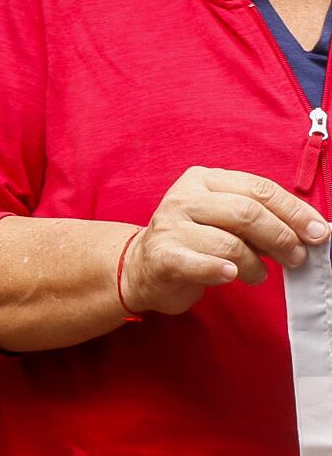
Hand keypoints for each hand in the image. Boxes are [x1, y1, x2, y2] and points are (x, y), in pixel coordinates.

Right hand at [120, 167, 327, 315]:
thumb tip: (310, 231)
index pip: (258, 189)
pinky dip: (223, 271)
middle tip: (296, 257)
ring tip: (258, 274)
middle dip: (281, 238)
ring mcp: (170, 226)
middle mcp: (184, 198)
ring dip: (256, 265)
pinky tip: (230, 274)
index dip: (294, 211)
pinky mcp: (162, 256)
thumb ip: (259, 219)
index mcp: (203, 180)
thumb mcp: (223, 219)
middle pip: (247, 213)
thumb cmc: (194, 241)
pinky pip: (202, 263)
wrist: (142, 267)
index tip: (318, 232)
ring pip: (230, 244)